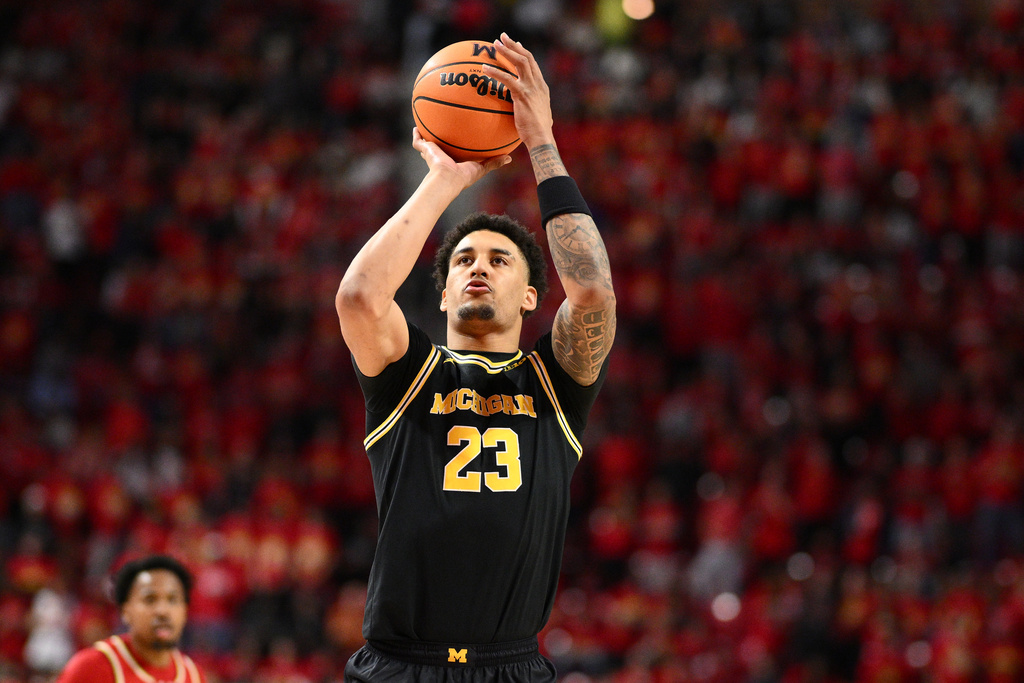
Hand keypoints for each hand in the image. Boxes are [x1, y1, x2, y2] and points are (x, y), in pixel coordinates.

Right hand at [412, 127, 511, 188]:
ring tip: (425, 125)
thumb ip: (494, 162)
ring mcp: (432, 154)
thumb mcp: (482, 168)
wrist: (448, 178)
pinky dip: (416, 135)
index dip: (456, 148)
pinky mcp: (426, 150)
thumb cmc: (464, 176)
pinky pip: (418, 142)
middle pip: (439, 148)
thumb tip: (510, 158)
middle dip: (439, 141)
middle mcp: (442, 158)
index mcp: (453, 162)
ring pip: (426, 144)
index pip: (454, 153)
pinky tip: (416, 126)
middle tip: (441, 131)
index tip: (459, 140)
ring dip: (425, 136)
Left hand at [484, 33, 554, 149]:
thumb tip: (524, 113)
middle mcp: (538, 84)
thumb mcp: (536, 116)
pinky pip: (507, 79)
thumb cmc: (537, 133)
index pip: (533, 65)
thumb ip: (530, 109)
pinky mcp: (522, 95)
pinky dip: (495, 72)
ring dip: (506, 51)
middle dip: (514, 45)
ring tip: (494, 45)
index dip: (524, 53)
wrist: (541, 138)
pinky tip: (485, 69)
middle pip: (527, 58)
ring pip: (520, 62)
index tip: (516, 44)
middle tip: (502, 37)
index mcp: (541, 88)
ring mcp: (531, 88)